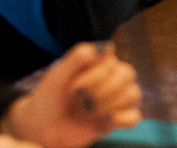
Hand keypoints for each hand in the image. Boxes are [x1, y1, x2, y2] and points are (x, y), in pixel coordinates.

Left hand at [0, 43, 141, 147]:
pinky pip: (134, 116)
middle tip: (82, 99)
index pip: (113, 62)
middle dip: (103, 89)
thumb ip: (78, 57)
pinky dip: (123, 118)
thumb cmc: (48, 99)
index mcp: (98, 64)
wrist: (41, 129)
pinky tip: (105, 120)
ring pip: (133, 93)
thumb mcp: (57, 75)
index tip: (74, 85)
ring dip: (111, 104)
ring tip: (90, 112)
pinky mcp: (116, 120)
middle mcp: (110, 79)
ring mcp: (115, 100)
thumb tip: (107, 46)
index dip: (96, 74)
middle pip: (127, 75)